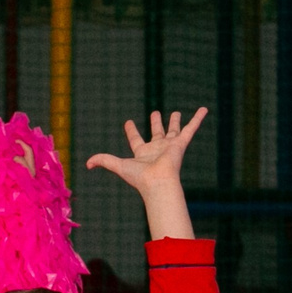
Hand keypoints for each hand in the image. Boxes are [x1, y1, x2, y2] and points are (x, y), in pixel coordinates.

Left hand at [86, 108, 207, 239]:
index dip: (131, 131)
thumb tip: (87, 164)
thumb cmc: (140, 178)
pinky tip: (204, 109)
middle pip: (157, 134)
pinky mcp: (181, 144)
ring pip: (174, 130)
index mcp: (143, 153)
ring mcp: (170, 146)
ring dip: (175, 121)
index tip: (128, 122)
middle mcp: (157, 149)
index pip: (136, 139)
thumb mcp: (118, 165)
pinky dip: (198, 119)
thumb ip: (103, 161)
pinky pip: (191, 128)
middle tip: (155, 113)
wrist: (158, 183)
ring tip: (176, 113)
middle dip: (156, 124)